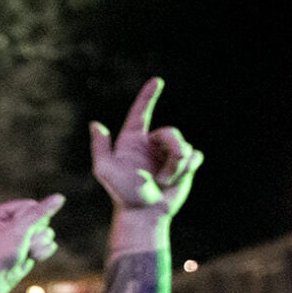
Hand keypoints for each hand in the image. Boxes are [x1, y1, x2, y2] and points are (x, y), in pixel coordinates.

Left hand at [0, 195, 63, 292]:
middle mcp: (6, 221)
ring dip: (38, 243)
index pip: (29, 205)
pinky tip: (30, 258)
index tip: (20, 232)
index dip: (33, 218)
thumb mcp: (19, 229)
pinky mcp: (26, 246)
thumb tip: (60, 197)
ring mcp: (18, 235)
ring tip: (24, 252)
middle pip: (40, 218)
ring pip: (46, 231)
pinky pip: (47, 243)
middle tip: (22, 244)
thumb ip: (40, 213)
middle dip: (35, 233)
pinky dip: (42, 251)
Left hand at [90, 79, 201, 219]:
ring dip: (177, 165)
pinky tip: (179, 178)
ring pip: (185, 145)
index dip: (148, 96)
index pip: (141, 112)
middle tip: (166, 174)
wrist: (144, 212)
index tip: (157, 80)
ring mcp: (167, 153)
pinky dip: (189, 167)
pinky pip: (195, 156)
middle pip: (171, 132)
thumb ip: (100, 147)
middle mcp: (150, 143)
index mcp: (131, 140)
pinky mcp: (183, 164)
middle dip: (173, 150)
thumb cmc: (122, 192)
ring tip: (165, 180)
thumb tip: (95, 124)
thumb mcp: (105, 170)